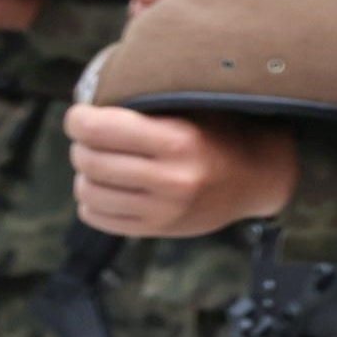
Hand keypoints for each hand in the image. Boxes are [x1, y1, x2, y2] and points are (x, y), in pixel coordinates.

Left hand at [66, 101, 299, 236]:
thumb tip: (87, 108)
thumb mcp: (192, 108)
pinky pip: (96, 218)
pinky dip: (92, 201)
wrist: (258, 177)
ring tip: (102, 164)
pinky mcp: (157, 229)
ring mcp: (163, 210)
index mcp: (178, 141)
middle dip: (81, 146)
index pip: (98, 130)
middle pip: (88, 161)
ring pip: (87, 192)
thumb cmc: (219, 132)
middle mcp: (170, 179)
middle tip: (92, 139)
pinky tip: (109, 188)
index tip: (82, 115)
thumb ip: (144, 108)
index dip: (78, 119)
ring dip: (86, 175)